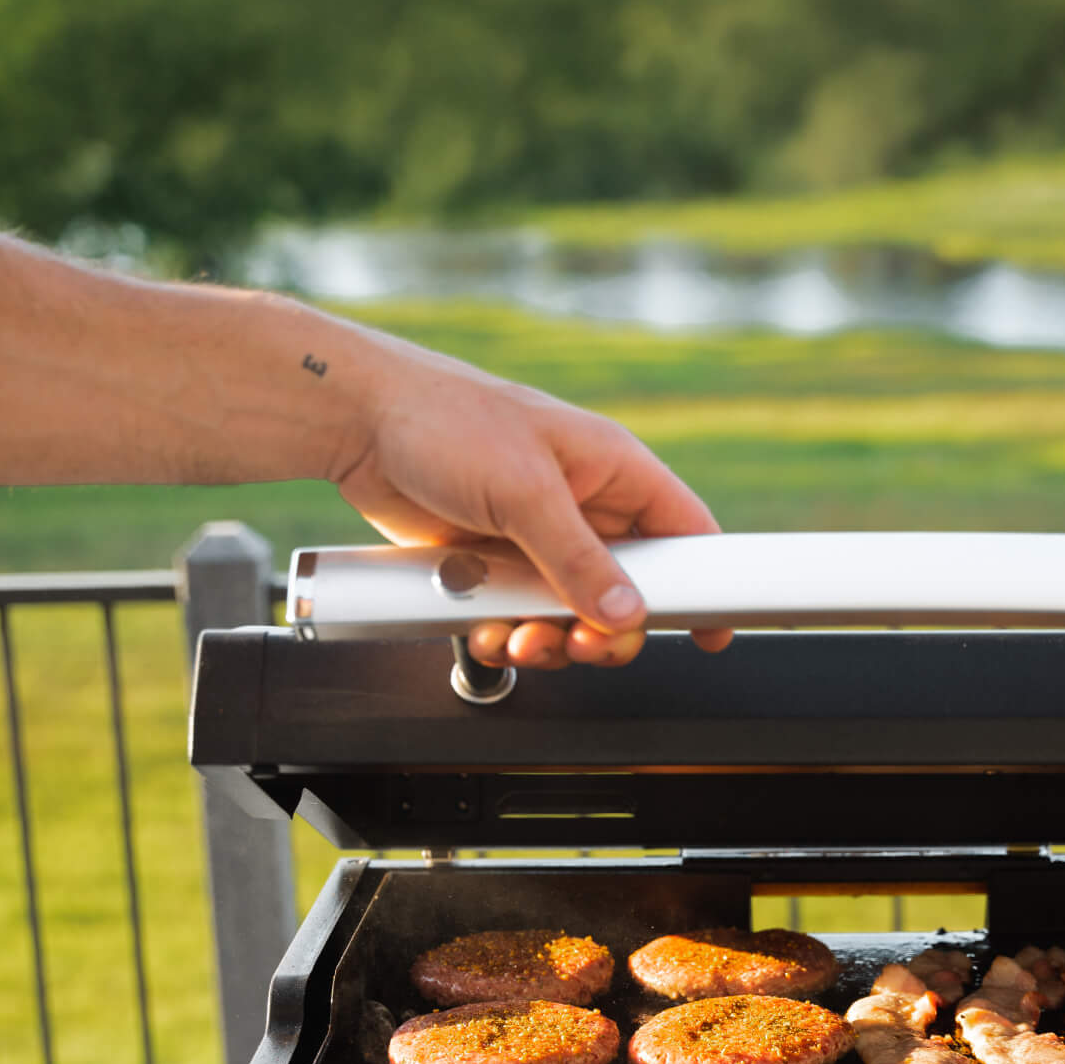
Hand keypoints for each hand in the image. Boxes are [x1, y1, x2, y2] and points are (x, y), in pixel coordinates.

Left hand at [329, 332, 731, 668]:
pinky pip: (522, 616)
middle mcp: (584, 507)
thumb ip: (579, 559)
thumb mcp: (524, 491)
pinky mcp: (498, 564)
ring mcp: (540, 539)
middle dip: (608, 631)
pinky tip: (486, 630)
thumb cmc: (442, 419)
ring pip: (574, 615)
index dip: (706, 585)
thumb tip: (626, 612)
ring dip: (552, 640)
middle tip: (584, 644)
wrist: (354, 423)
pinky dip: (508, 635)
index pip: (685, 534)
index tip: (709, 632)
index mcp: (613, 470)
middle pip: (630, 594)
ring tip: (521, 639)